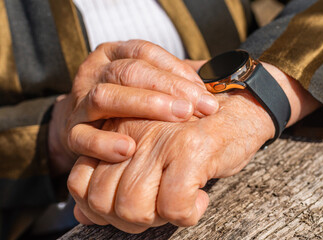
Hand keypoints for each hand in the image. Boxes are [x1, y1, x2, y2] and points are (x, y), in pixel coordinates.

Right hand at [48, 40, 218, 175]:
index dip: (175, 70)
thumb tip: (219, 80)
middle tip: (197, 107)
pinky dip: (104, 142)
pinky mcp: (71, 133)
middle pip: (127, 71)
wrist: (89, 124)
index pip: (144, 53)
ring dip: (143, 106)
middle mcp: (95, 72)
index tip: (204, 92)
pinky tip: (128, 149)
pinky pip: (82, 136)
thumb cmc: (132, 102)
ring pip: (105, 96)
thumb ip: (180, 80)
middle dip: (167, 88)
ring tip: (178, 119)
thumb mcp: (153, 84)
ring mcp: (80, 102)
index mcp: (114, 55)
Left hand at [67, 62, 320, 232]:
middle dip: (128, 219)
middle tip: (158, 209)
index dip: (98, 207)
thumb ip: (112, 181)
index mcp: (115, 130)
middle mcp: (130, 131)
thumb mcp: (147, 154)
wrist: (239, 107)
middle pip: (103, 200)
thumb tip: (82, 213)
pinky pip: (173, 205)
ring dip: (156, 219)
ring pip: (132, 207)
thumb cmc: (193, 135)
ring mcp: (159, 139)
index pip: (80, 182)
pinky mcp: (190, 148)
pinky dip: (187, 214)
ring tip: (178, 204)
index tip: (129, 207)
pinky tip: (199, 199)